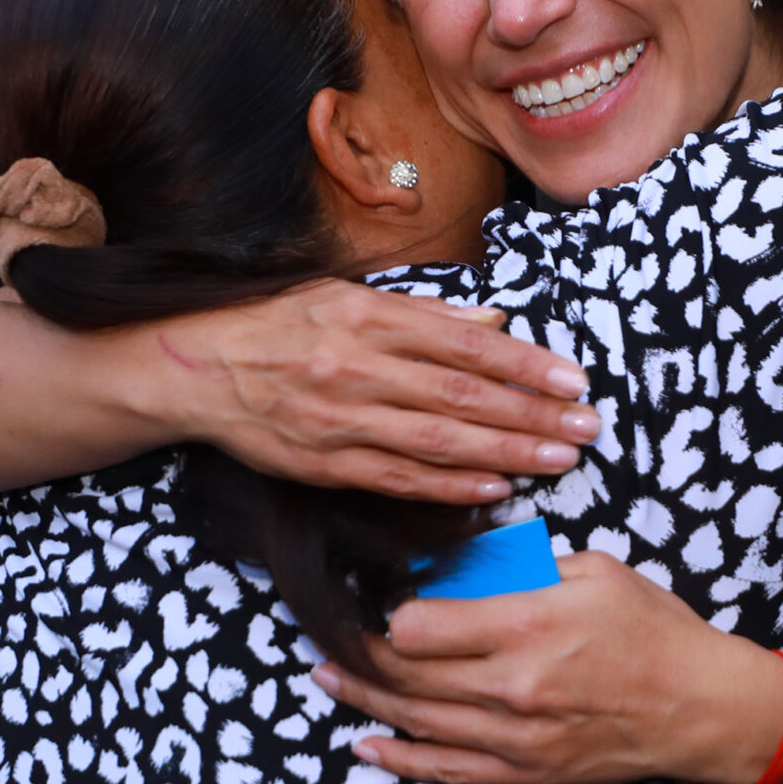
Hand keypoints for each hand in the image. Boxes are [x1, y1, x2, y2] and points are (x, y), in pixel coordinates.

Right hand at [169, 281, 600, 504]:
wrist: (195, 368)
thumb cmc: (278, 324)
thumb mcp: (346, 295)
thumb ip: (424, 310)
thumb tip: (494, 318)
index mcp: (369, 316)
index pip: (465, 343)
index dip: (525, 365)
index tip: (574, 380)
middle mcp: (358, 366)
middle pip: (464, 395)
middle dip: (533, 414)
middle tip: (587, 428)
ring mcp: (340, 419)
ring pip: (439, 441)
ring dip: (507, 453)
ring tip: (559, 458)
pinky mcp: (325, 463)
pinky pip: (400, 479)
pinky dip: (452, 487)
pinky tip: (497, 488)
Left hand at [309, 552, 782, 783]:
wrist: (703, 707)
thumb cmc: (653, 629)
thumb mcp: (593, 570)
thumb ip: (523, 566)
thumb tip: (462, 563)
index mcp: (526, 625)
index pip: (418, 625)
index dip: (389, 610)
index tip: (381, 594)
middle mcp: (510, 686)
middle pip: (404, 674)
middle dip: (359, 652)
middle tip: (328, 631)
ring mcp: (513, 737)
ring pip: (415, 720)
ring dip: (363, 698)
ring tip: (325, 675)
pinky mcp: (523, 771)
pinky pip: (445, 769)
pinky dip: (400, 757)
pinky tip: (366, 744)